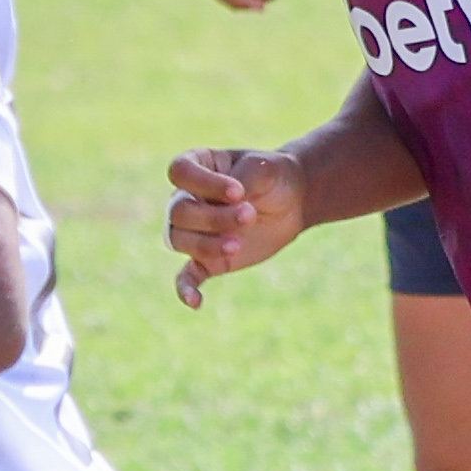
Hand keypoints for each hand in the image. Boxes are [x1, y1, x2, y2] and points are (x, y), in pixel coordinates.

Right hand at [164, 143, 308, 306]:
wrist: (292, 201)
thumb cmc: (274, 176)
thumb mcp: (264, 168)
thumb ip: (242, 179)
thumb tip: (225, 203)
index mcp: (197, 166)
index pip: (180, 172)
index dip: (204, 184)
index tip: (238, 191)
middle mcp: (187, 198)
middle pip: (179, 211)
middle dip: (213, 217)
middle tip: (250, 215)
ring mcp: (194, 230)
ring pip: (180, 241)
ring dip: (206, 245)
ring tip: (238, 245)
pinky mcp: (206, 260)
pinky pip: (185, 276)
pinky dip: (186, 290)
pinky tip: (196, 303)